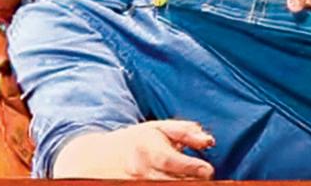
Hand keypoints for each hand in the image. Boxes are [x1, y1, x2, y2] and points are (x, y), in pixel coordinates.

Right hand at [54, 120, 215, 179]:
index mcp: (150, 151)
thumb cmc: (136, 141)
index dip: (199, 169)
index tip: (207, 169)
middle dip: (195, 182)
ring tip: (190, 181)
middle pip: (178, 183)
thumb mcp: (158, 129)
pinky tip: (173, 182)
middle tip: (202, 179)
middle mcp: (144, 172)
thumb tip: (210, 140)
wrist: (100, 159)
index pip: (179, 164)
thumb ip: (185, 132)